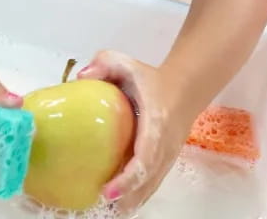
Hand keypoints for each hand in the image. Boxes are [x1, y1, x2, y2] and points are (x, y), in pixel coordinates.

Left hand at [78, 51, 196, 215]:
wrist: (185, 87)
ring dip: (132, 200)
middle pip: (149, 178)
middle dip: (127, 196)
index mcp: (156, 121)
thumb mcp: (127, 63)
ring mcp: (168, 155)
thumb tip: (82, 77)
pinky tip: (121, 206)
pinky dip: (138, 195)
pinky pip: (152, 182)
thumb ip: (104, 63)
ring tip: (108, 212)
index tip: (109, 190)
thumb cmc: (150, 78)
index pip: (146, 155)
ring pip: (151, 185)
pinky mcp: (166, 161)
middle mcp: (165, 143)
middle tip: (101, 205)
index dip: (128, 177)